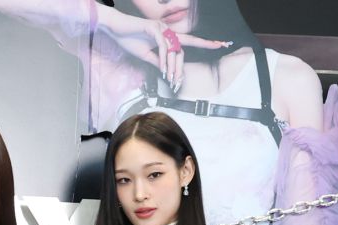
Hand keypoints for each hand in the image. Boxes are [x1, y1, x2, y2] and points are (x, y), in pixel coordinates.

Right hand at [99, 10, 229, 91]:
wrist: (116, 30)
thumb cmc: (129, 40)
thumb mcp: (145, 55)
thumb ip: (157, 62)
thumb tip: (167, 70)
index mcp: (167, 37)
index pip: (189, 41)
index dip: (205, 43)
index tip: (221, 44)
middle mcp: (168, 31)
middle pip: (181, 51)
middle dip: (181, 68)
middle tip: (178, 84)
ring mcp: (162, 28)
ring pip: (173, 51)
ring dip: (171, 67)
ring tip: (169, 81)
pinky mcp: (154, 28)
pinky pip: (163, 47)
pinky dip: (163, 59)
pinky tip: (162, 70)